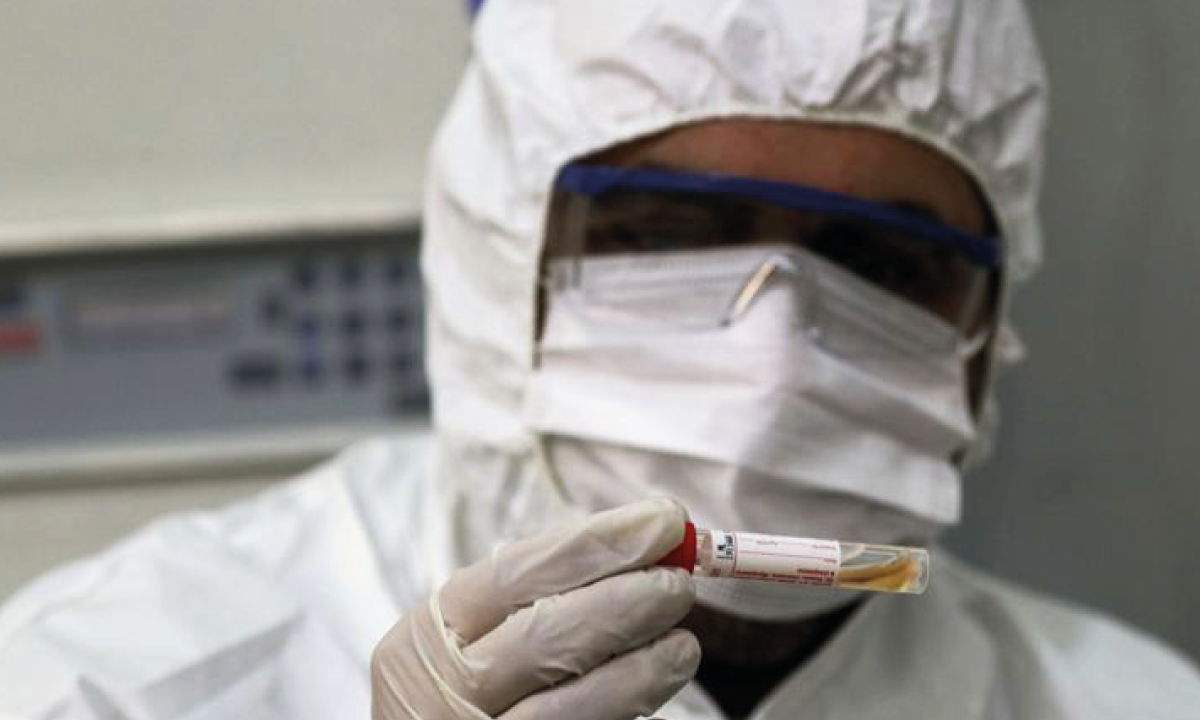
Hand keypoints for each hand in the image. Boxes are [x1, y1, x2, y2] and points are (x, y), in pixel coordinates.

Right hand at [371, 498, 699, 719]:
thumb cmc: (462, 693)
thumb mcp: (471, 640)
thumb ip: (540, 598)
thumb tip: (644, 548)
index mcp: (425, 636)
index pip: (515, 573)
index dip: (596, 543)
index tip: (661, 523)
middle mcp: (440, 691)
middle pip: (544, 635)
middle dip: (624, 600)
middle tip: (679, 582)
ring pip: (568, 706)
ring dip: (639, 667)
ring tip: (683, 644)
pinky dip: (626, 709)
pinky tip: (658, 686)